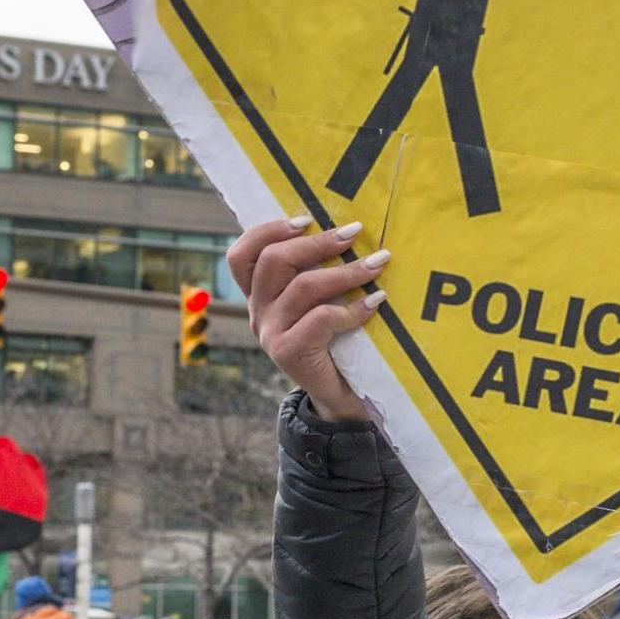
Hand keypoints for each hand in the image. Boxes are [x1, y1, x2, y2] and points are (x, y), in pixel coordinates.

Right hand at [225, 216, 388, 423]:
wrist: (340, 398)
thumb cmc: (336, 343)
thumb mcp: (319, 305)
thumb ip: (315, 276)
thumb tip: (346, 230)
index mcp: (260, 296)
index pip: (241, 255)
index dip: (267, 231)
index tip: (306, 220)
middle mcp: (258, 313)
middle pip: (273, 260)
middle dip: (317, 242)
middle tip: (354, 233)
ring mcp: (271, 334)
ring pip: (303, 286)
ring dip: (345, 271)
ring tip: (378, 264)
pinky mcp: (289, 353)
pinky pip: (321, 318)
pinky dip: (352, 308)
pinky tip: (375, 304)